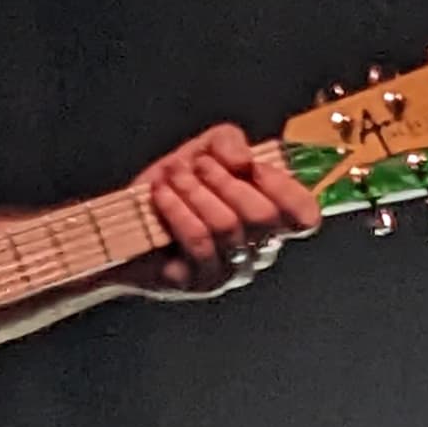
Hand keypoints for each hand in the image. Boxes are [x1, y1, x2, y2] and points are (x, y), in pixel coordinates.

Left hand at [116, 124, 320, 298]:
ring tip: (173, 176)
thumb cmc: (175, 189)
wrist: (123, 225)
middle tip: (198, 166)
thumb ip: (228, 143)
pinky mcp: (200, 283)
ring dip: (196, 191)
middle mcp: (257, 251)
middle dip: (225, 181)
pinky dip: (178, 209)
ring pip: (226, 226)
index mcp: (270, 220)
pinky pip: (197, 241)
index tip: (252, 166)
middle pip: (262, 217)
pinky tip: (161, 195)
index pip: (304, 216)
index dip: (284, 187)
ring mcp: (230, 271)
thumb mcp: (203, 153)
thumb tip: (243, 161)